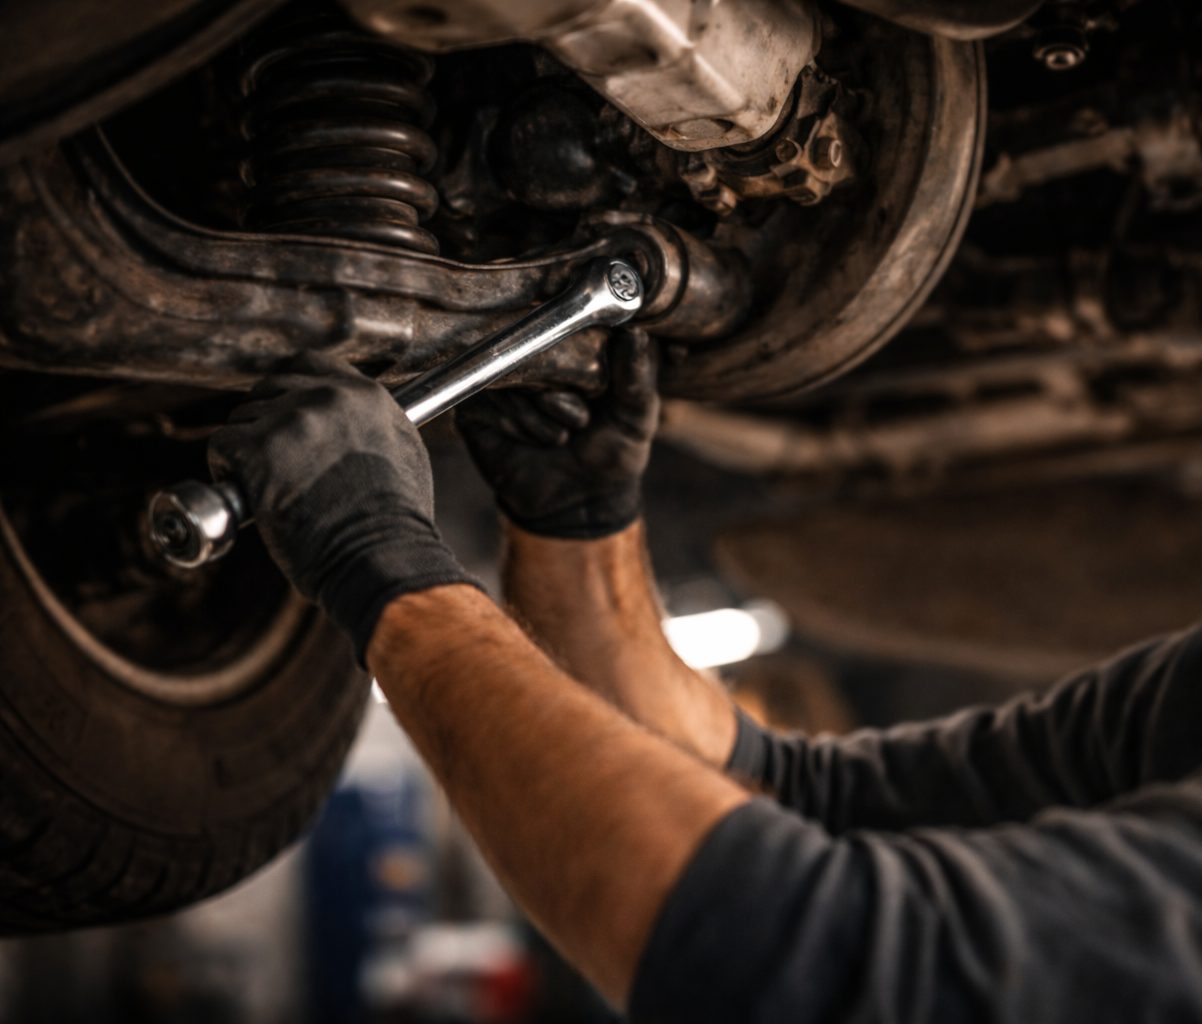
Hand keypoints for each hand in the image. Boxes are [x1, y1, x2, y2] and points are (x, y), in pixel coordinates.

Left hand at [208, 352, 476, 664]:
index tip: (283, 412)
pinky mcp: (258, 448)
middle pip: (269, 389)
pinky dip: (227, 470)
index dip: (289, 390)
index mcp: (365, 395)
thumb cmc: (396, 521)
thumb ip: (372, 423)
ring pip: (243, 418)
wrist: (379, 555)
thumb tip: (351, 423)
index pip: (308, 365)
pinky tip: (250, 495)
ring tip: (268, 486)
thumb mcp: (403, 452)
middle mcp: (327, 397)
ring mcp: (291, 421)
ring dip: (246, 449)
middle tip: (273, 462)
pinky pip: (221, 445)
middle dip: (265, 423)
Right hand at [457, 330, 659, 538]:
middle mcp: (532, 357)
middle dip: (561, 386)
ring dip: (545, 412)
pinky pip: (490, 398)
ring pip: (513, 372)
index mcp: (570, 348)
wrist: (581, 501)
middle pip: (531, 342)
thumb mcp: (636, 413)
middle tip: (581, 419)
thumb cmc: (611, 451)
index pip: (561, 322)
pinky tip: (537, 440)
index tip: (592, 381)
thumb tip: (634, 332)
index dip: (574, 346)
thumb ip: (638, 374)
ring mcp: (500, 379)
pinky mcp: (475, 406)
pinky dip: (520, 423)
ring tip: (562, 435)